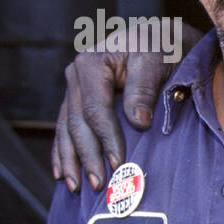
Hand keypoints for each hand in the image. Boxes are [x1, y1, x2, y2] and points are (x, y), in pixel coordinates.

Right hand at [52, 24, 200, 190]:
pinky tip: (61, 171)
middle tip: (97, 185)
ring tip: (76, 186)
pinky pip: (66, 126)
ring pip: (66, 129)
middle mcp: (76, 75)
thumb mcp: (156, 59)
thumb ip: (144, 88)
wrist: (162, 37)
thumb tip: (138, 122)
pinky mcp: (80, 97)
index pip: (95, 111)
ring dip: (70, 160)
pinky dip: (63, 150)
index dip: (105, 140)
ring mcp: (75, 87)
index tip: (117, 164)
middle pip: (77, 124)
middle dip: (85, 157)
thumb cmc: (162, 46)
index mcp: (91, 64)